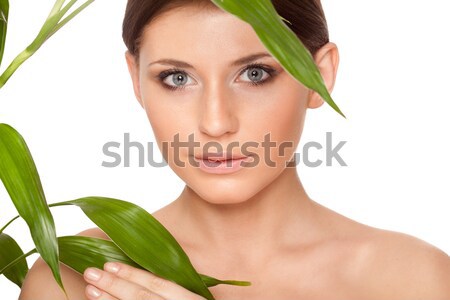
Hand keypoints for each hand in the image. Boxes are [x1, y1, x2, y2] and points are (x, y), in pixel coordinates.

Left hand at [83, 262, 206, 299]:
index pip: (157, 284)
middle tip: (90, 272)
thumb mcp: (194, 298)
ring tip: (91, 290)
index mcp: (187, 298)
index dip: (133, 274)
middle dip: (114, 285)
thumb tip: (146, 276)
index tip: (110, 264)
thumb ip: (176, 289)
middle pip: (141, 297)